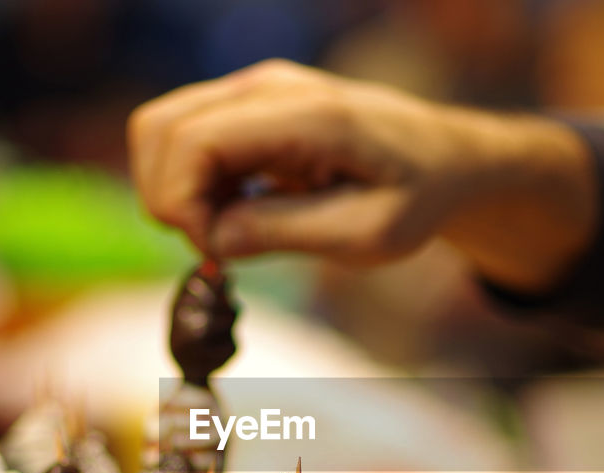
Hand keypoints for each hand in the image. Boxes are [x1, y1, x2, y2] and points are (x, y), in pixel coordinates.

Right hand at [129, 60, 599, 293]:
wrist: (446, 159)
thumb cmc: (418, 196)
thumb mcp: (368, 233)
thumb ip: (288, 232)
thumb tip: (213, 240)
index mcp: (307, 115)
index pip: (191, 140)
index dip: (181, 204)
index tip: (216, 252)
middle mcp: (269, 88)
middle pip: (157, 127)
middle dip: (168, 199)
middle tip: (219, 246)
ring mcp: (254, 91)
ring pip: (161, 129)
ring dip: (175, 191)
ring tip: (228, 231)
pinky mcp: (248, 107)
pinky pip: (186, 138)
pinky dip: (191, 183)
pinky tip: (236, 213)